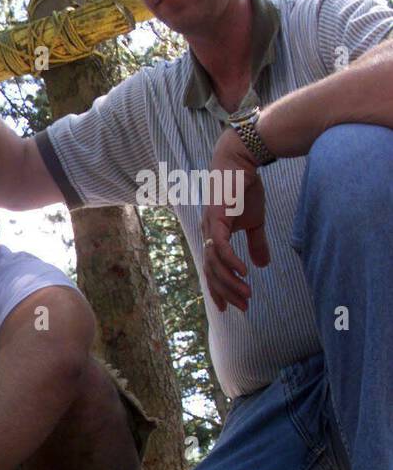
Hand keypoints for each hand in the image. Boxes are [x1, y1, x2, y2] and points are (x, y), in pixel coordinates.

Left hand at [201, 129, 268, 312]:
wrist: (241, 161)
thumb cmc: (245, 189)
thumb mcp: (254, 221)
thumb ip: (256, 244)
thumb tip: (261, 265)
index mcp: (214, 237)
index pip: (213, 269)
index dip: (219, 290)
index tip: (230, 308)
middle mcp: (208, 235)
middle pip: (212, 271)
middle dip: (227, 292)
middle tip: (243, 306)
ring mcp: (210, 227)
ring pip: (216, 262)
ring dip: (231, 281)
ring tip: (246, 294)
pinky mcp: (217, 218)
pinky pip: (222, 245)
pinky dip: (231, 260)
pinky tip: (244, 272)